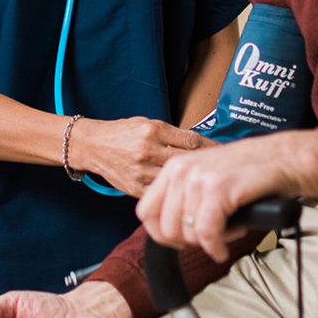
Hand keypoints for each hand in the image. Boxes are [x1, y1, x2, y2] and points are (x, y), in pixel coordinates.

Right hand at [70, 117, 215, 197]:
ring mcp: (140, 171)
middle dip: (207, 165)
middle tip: (223, 168)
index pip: (191, 140)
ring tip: (209, 183)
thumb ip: (172, 134)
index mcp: (153, 131)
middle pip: (187, 161)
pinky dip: (175, 193)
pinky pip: (162, 193)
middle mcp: (147, 150)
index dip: (212, 147)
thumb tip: (200, 144)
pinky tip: (186, 193)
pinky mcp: (135, 188)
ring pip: (176, 180)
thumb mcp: (148, 123)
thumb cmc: (122, 132)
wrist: (93, 146)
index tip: (224, 151)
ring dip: (193, 182)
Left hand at [137, 130, 317, 261]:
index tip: (180, 241)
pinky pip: (206, 234)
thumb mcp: (207, 176)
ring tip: (227, 231)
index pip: (146, 211)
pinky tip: (223, 248)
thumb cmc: (251, 170)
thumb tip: (169, 230)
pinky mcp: (219, 190)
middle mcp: (182, 169)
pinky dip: (215, 247)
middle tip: (208, 239)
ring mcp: (199, 178)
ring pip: (186, 234)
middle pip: (164, 228)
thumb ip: (185, 196)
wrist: (285, 158)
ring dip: (208, 242)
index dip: (161, 235)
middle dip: (187, 243)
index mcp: (175, 166)